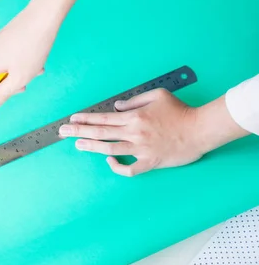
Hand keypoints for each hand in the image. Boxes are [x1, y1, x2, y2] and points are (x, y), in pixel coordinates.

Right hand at [0, 0, 101, 120]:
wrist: (43, 16)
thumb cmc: (33, 46)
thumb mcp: (19, 78)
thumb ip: (2, 95)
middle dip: (5, 88)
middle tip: (24, 86)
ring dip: (15, 77)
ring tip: (34, 70)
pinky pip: (3, 62)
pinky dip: (16, 67)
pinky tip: (32, 62)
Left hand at [58, 89, 206, 176]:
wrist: (200, 130)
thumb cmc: (181, 111)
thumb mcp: (158, 96)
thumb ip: (135, 100)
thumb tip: (117, 106)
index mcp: (135, 117)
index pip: (104, 117)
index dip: (85, 119)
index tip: (72, 119)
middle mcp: (134, 133)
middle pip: (101, 132)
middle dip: (79, 131)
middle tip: (62, 132)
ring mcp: (141, 149)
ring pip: (110, 149)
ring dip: (91, 147)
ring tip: (77, 145)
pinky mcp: (149, 162)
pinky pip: (129, 169)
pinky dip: (117, 167)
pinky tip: (109, 162)